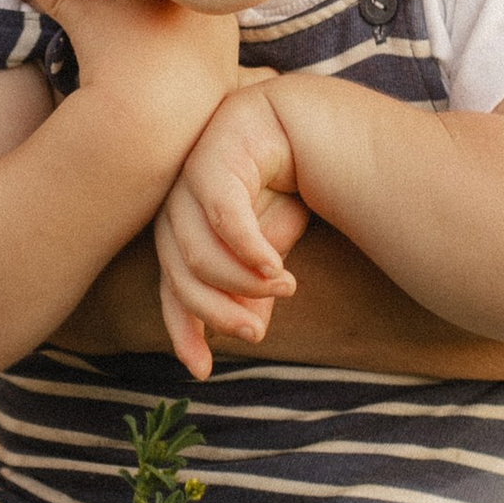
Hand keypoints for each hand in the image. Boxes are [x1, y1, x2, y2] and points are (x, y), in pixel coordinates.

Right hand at [22, 0, 241, 158]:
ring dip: (168, 34)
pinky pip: (208, 65)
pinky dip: (186, 67)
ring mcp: (228, 48)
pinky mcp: (230, 83)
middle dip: (147, 4)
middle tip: (118, 22)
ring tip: (138, 54)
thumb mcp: (83, 18)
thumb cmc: (117, 60)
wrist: (148, 124)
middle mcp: (213, 9)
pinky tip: (163, 81)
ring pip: (195, 28)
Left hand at [154, 81, 304, 377]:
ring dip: (241, 281)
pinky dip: (248, 250)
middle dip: (216, 309)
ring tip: (287, 290)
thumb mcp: (271, 252)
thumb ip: (247, 288)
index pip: (171, 280)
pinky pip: (222, 210)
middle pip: (178, 267)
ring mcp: (194, 161)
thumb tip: (233, 339)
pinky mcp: (220, 140)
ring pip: (195, 244)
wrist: (332, 130)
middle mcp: (178, 189)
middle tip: (256, 333)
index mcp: (181, 215)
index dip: (182, 327)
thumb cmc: (300, 188)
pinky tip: (279, 269)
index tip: (200, 372)